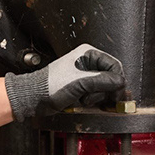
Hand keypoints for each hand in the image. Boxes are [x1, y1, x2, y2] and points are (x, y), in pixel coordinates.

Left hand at [4, 44, 125, 120]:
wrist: (34, 98)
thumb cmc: (50, 86)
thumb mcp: (80, 83)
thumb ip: (103, 81)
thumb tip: (120, 82)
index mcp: (88, 53)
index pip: (114, 65)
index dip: (117, 81)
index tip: (116, 94)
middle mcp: (88, 61)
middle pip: (111, 76)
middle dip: (106, 90)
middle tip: (102, 99)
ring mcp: (85, 73)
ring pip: (105, 86)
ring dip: (98, 96)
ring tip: (86, 100)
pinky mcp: (82, 84)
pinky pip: (97, 92)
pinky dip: (94, 99)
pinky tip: (85, 102)